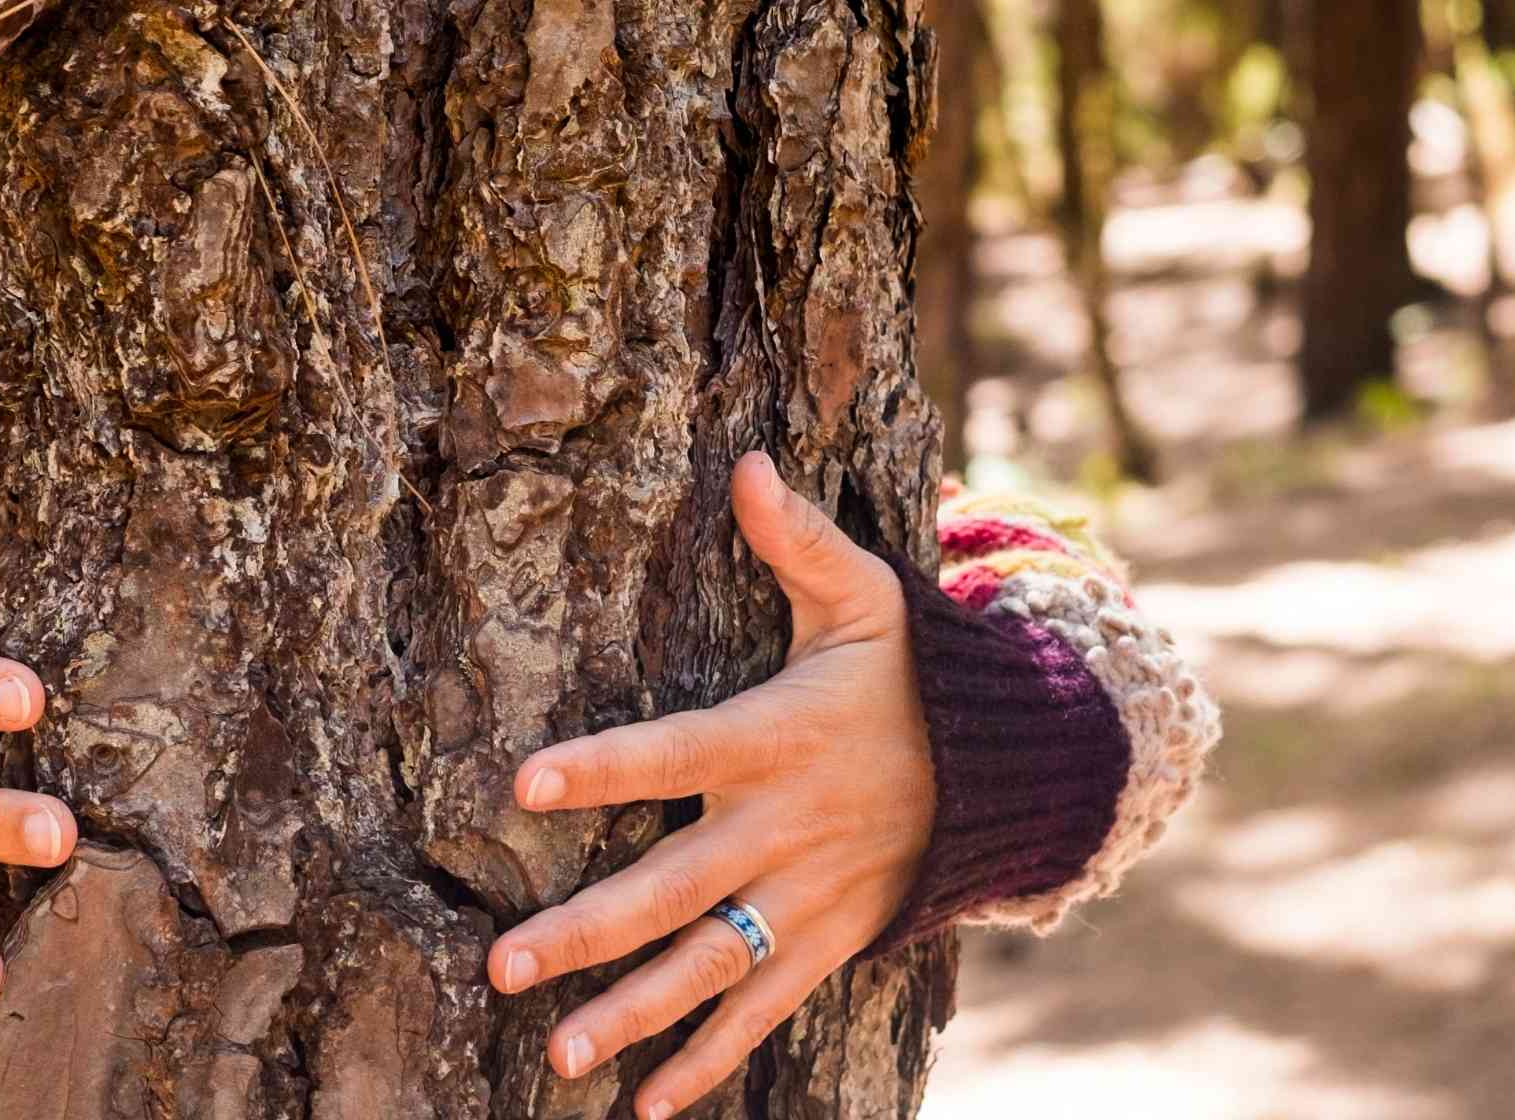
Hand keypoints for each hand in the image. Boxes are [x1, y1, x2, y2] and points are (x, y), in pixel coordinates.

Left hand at [484, 452, 936, 1117]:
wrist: (1011, 772)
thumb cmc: (910, 673)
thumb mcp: (866, 597)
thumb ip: (797, 539)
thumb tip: (746, 460)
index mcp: (773, 738)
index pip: (673, 751)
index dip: (601, 765)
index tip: (523, 783)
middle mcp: (782, 830)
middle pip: (671, 888)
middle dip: (586, 930)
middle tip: (503, 965)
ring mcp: (806, 898)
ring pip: (709, 967)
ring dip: (632, 1015)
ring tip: (556, 1054)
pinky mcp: (830, 942)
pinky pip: (765, 1011)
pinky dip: (709, 1062)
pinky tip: (646, 1106)